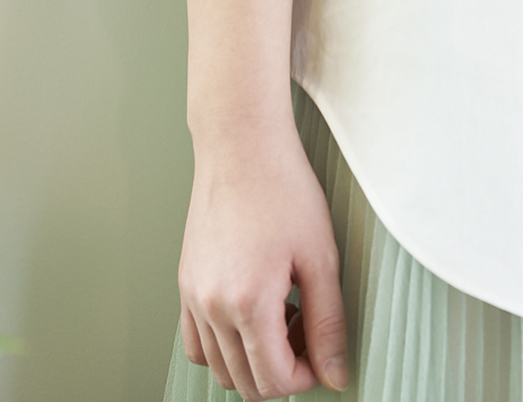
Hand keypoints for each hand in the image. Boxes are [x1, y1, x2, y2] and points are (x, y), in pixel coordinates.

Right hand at [179, 121, 348, 397]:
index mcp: (248, 303)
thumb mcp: (321, 257)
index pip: (274, 381)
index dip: (306, 377)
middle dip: (282, 371)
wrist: (242, 144)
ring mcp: (193, 297)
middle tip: (307, 330)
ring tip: (283, 316)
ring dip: (253, 360)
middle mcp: (212, 308)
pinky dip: (223, 348)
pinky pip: (196, 344)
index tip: (322, 351)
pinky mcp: (185, 284)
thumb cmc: (283, 188)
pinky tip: (251, 315)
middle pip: (245, 383)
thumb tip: (336, 376)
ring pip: (219, 368)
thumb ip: (329, 324)